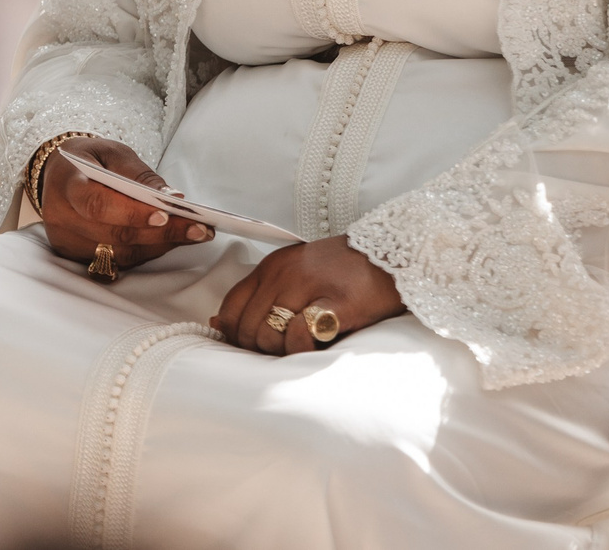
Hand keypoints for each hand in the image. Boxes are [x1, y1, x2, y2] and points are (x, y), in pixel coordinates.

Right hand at [38, 136, 210, 272]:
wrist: (61, 174)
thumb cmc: (90, 160)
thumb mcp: (114, 153)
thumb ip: (140, 175)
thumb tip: (172, 199)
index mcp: (67, 183)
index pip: (97, 204)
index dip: (132, 213)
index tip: (167, 214)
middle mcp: (61, 217)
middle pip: (114, 234)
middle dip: (161, 233)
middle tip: (199, 228)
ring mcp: (66, 241)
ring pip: (120, 254)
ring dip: (160, 245)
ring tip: (192, 234)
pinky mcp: (76, 257)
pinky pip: (118, 262)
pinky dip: (147, 252)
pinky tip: (168, 241)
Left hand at [212, 235, 402, 353]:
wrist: (391, 256)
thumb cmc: (342, 271)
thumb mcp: (294, 275)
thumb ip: (258, 297)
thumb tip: (218, 324)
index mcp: (271, 267)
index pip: (232, 306)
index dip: (234, 334)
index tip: (250, 346)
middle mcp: (283, 274)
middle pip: (248, 327)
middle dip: (259, 349)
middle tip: (283, 353)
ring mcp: (309, 286)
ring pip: (269, 334)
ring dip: (282, 351)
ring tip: (302, 348)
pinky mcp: (337, 303)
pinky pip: (301, 333)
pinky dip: (302, 346)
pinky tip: (317, 343)